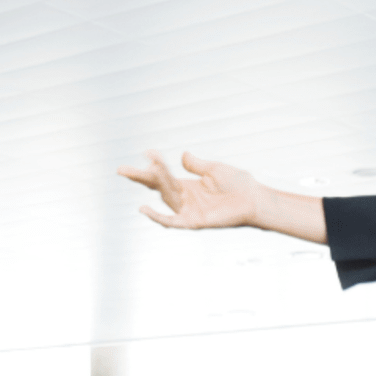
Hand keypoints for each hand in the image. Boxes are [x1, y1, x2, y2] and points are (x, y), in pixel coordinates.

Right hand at [118, 151, 263, 229]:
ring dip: (157, 182)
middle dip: (139, 177)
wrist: (254, 200)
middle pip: (157, 186)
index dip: (154, 165)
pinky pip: (171, 222)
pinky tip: (143, 210)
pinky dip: (157, 217)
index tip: (145, 153)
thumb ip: (196, 164)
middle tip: (120, 169)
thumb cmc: (239, 184)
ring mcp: (188, 210)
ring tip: (150, 167)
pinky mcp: (193, 221)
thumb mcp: (215, 169)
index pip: (164, 176)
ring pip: (165, 196)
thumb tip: (181, 155)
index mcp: (188, 186)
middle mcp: (185, 199)